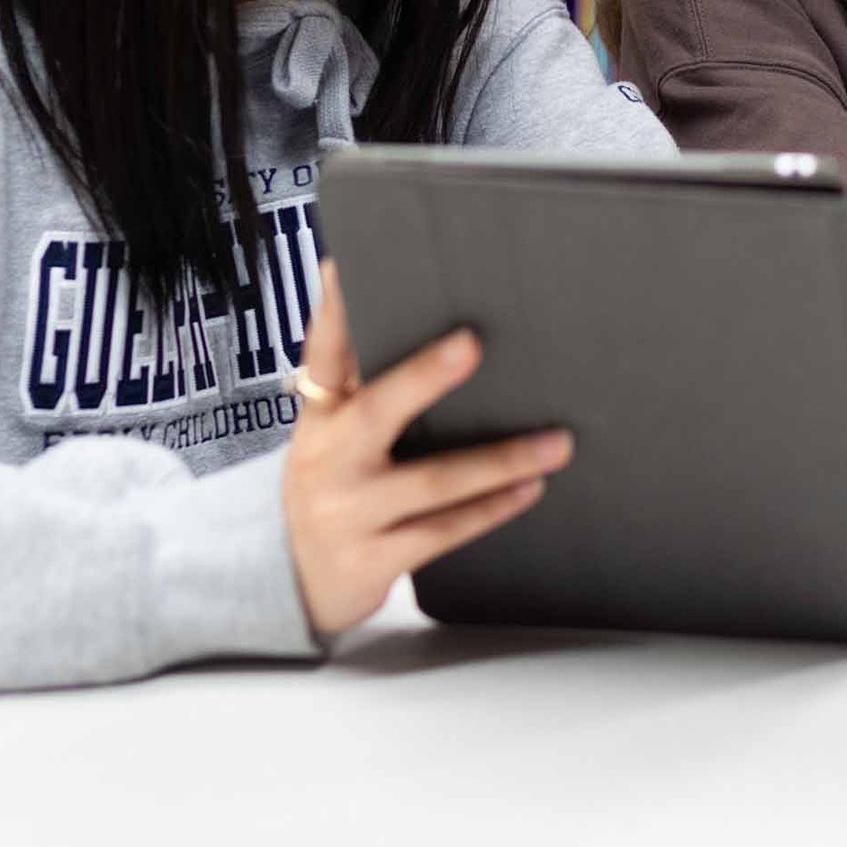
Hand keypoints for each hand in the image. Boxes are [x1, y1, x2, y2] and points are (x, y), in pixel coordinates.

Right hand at [283, 261, 574, 638]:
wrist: (289, 580)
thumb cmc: (331, 485)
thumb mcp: (329, 434)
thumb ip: (359, 384)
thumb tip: (407, 315)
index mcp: (319, 417)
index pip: (321, 355)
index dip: (331, 310)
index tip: (345, 267)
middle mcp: (329, 458)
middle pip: (379, 410)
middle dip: (424, 375)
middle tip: (472, 343)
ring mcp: (351, 512)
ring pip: (434, 481)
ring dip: (501, 460)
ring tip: (557, 443)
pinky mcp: (375, 559)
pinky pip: (443, 530)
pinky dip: (490, 509)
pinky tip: (530, 489)